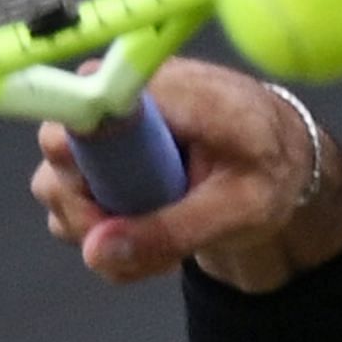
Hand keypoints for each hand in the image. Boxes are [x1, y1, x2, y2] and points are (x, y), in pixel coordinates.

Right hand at [31, 57, 341, 288]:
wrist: (284, 157)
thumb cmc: (271, 168)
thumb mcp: (241, 209)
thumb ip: (171, 231)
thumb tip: (95, 252)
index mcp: (158, 89)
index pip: (77, 111)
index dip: (79, 172)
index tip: (112, 216)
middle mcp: (117, 97)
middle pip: (57, 158)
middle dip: (94, 216)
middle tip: (151, 245)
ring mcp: (103, 128)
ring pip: (57, 186)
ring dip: (104, 232)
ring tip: (165, 245)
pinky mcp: (99, 156)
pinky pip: (74, 202)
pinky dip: (109, 234)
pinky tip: (155, 240)